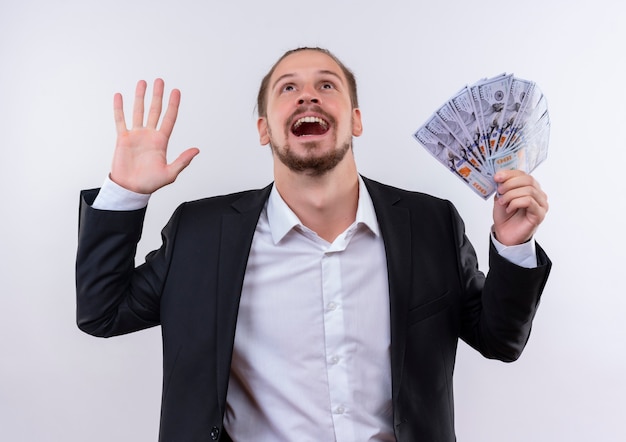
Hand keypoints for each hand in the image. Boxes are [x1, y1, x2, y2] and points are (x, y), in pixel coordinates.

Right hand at [110, 79, 198, 193]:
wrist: (131, 189)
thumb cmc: (150, 183)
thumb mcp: (170, 173)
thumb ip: (182, 161)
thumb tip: (196, 150)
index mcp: (161, 141)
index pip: (169, 118)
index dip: (173, 105)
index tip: (176, 91)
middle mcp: (149, 135)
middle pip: (155, 110)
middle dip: (158, 96)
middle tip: (160, 81)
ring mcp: (136, 135)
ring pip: (139, 111)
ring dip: (140, 97)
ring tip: (143, 83)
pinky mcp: (122, 138)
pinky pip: (120, 120)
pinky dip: (119, 108)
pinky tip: (119, 96)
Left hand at [492, 170, 547, 245]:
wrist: (505, 234)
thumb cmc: (505, 216)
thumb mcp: (501, 197)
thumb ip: (503, 186)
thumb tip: (500, 176)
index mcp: (530, 188)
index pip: (524, 174)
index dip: (510, 173)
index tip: (497, 177)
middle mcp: (538, 194)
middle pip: (528, 180)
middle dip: (510, 183)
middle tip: (499, 190)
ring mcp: (541, 204)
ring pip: (528, 190)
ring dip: (511, 195)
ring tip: (502, 202)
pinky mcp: (539, 214)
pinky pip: (529, 201)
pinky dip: (515, 203)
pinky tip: (509, 209)